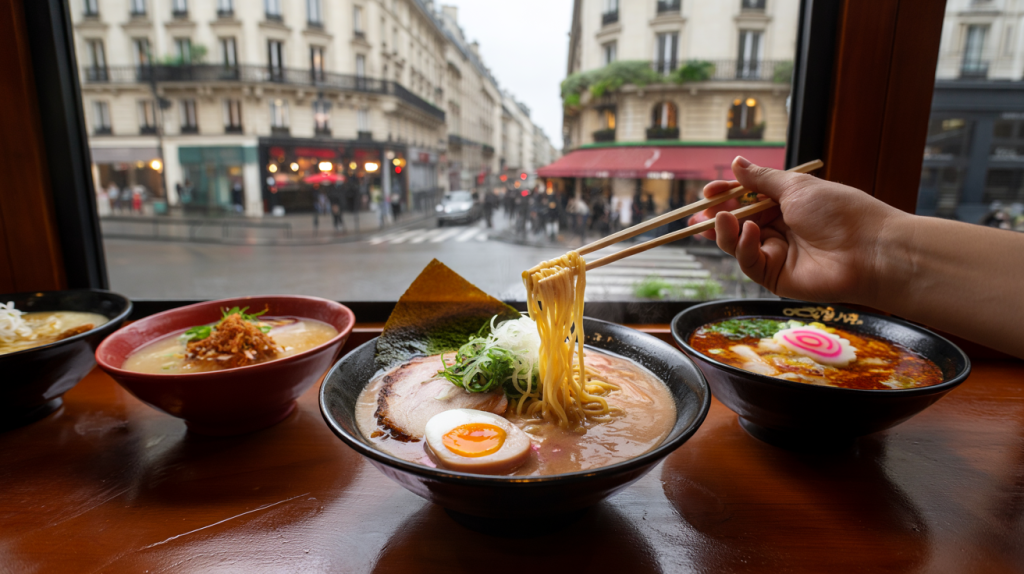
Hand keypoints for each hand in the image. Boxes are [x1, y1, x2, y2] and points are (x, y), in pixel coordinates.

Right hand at [688, 156, 906, 303]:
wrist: (870, 249)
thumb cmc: (840, 212)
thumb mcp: (796, 187)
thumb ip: (761, 179)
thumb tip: (735, 163)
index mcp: (786, 206)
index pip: (746, 200)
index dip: (726, 196)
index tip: (708, 191)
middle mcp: (779, 230)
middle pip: (737, 224)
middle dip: (717, 216)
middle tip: (700, 212)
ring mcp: (777, 255)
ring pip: (738, 244)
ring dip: (726, 231)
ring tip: (723, 218)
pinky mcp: (776, 278)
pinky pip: (750, 262)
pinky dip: (744, 247)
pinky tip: (749, 233)